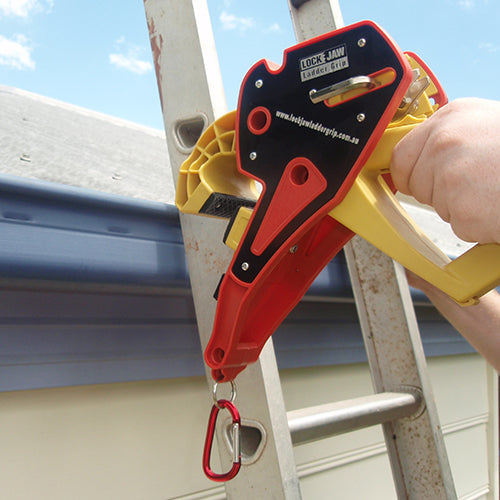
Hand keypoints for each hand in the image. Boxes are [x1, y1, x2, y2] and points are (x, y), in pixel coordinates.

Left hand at [390, 98, 499, 243]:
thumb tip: (422, 162)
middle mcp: (445, 142)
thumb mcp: (487, 127)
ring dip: (464, 207)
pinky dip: (481, 225)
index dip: (411, 175)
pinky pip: (459, 226)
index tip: (419, 182)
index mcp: (451, 117)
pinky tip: (498, 206)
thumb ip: (453, 141)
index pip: (402, 156)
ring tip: (495, 190)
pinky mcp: (464, 208)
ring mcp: (451, 175)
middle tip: (478, 184)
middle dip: (440, 192)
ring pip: (439, 207)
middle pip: (416, 184)